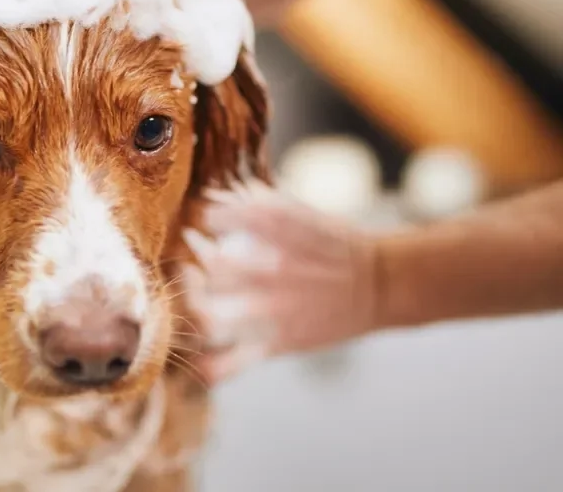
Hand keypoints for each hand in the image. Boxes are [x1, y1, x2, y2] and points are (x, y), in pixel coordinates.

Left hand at [181, 182, 378, 384]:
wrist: (380, 282)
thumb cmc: (332, 242)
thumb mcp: (295, 209)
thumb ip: (250, 203)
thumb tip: (208, 198)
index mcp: (274, 229)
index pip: (210, 217)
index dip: (194, 218)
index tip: (195, 221)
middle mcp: (268, 268)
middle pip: (202, 266)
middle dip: (184, 260)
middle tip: (184, 259)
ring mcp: (270, 311)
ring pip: (205, 318)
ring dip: (187, 305)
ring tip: (187, 295)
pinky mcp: (275, 344)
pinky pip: (228, 365)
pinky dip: (204, 367)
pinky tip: (194, 356)